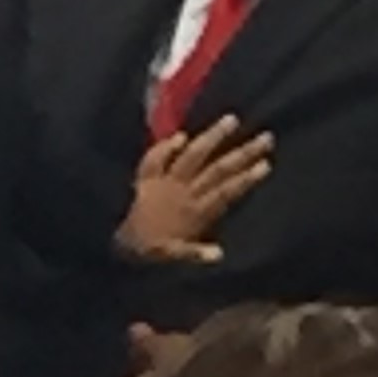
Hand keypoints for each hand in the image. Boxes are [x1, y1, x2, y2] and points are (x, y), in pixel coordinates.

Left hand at [120, 116, 272, 263]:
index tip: (266, 163)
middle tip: (265, 137)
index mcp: (194, 212)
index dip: (246, 178)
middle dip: (242, 153)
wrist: (111, 243)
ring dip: (211, 138)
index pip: (226, 192)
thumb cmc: (144, 251)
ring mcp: (164, 182)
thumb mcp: (171, 257)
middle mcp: (183, 192)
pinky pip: (155, 160)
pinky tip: (180, 136)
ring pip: (192, 156)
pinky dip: (165, 147)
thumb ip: (195, 253)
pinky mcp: (145, 179)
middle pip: (218, 169)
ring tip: (231, 119)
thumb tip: (220, 255)